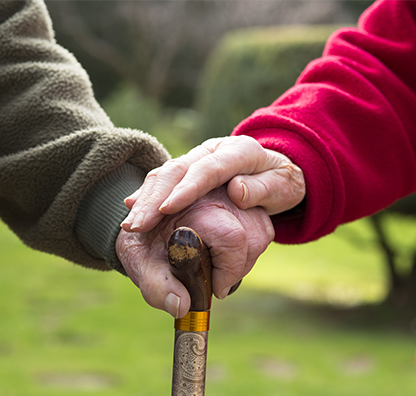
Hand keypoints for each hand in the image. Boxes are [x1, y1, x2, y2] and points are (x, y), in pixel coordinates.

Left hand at [116, 186, 273, 318]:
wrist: (144, 221)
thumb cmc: (143, 243)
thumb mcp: (140, 264)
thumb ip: (157, 287)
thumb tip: (182, 306)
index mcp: (191, 205)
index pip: (231, 237)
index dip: (229, 270)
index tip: (216, 289)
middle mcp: (216, 193)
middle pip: (252, 236)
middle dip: (237, 268)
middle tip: (217, 283)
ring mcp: (232, 195)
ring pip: (261, 233)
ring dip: (245, 260)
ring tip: (219, 269)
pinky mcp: (242, 200)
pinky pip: (264, 228)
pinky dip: (252, 248)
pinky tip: (228, 257)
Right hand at [121, 135, 304, 232]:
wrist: (276, 169)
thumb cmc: (282, 181)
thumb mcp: (285, 185)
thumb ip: (264, 187)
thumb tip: (237, 190)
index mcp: (239, 151)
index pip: (209, 168)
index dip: (186, 188)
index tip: (167, 209)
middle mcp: (213, 151)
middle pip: (178, 169)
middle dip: (155, 197)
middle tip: (137, 224)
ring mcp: (198, 158)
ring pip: (166, 174)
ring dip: (146, 198)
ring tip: (130, 223)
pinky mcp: (188, 171)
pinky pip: (164, 181)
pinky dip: (147, 195)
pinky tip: (132, 210)